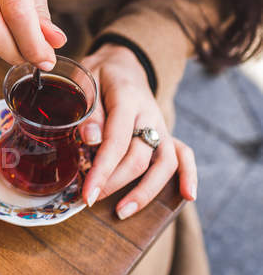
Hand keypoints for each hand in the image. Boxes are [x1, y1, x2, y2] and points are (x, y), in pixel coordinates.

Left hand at [79, 44, 196, 218]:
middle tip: (90, 200)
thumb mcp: (85, 82)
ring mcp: (161, 125)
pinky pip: (185, 155)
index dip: (102, 170)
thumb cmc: (98, 75)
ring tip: (123, 212)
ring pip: (165, 162)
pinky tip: (187, 197)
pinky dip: (190, 175)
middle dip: (115, 184)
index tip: (87, 193)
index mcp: (127, 99)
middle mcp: (150, 114)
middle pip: (140, 157)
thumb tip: (90, 139)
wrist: (121, 63)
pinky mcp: (166, 133)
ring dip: (145, 191)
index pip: (116, 141)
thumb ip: (88, 110)